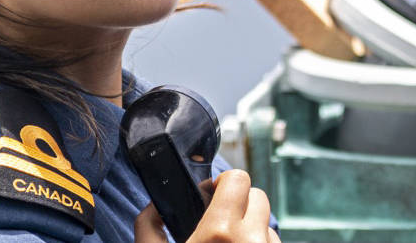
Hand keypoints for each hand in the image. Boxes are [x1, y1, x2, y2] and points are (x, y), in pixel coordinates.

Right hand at [134, 169, 280, 242]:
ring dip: (251, 230)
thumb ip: (148, 227)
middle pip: (258, 198)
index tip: (212, 197)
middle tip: (220, 223)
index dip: (224, 184)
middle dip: (240, 205)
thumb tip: (154, 205)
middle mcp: (251, 242)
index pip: (239, 179)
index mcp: (220, 233)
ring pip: (267, 225)